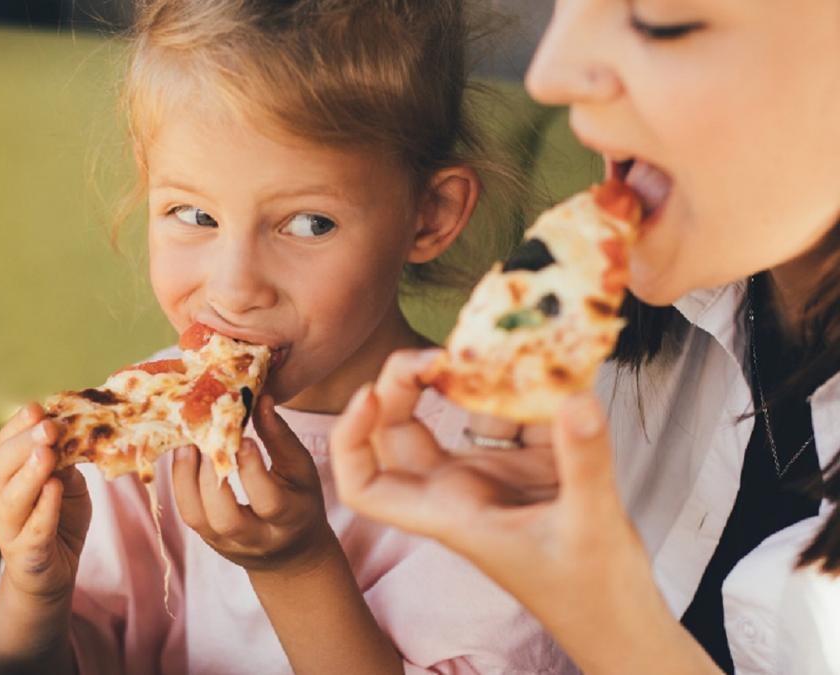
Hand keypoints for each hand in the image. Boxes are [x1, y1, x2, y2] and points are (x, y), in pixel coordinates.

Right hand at [0, 403, 91, 602]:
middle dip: (24, 443)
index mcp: (1, 475)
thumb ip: (64, 458)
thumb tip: (76, 427)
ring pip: (12, 497)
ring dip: (30, 473)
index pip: (3, 443)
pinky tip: (55, 489)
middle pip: (1, 466)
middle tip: (48, 427)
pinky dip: (44, 507)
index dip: (18, 424)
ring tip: (47, 453)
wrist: (51, 572)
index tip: (37, 408)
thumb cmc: (56, 517)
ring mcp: (7, 527)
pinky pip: (34, 527)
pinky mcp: (26, 551)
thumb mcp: (64, 480)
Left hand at [172, 395, 335, 575]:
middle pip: (226, 519)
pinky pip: (187, 513)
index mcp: (290, 519)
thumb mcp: (301, 470)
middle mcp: (257, 538)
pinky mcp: (207, 539)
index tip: (241, 438)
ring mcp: (227, 543)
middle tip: (203, 440)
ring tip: (185, 444)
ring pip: (197, 519)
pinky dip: (180, 483)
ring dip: (185, 479)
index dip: (252, 470)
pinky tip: (182, 455)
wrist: (290, 552)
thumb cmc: (299, 499)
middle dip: (210, 479)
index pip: (269, 501)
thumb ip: (281, 438)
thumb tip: (261, 400)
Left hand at [330, 349, 716, 673]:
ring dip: (472, 377)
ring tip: (496, 344)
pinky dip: (528, 389)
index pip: (364, 485)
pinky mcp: (528, 465)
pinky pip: (515, 414)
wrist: (621, 618)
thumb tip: (575, 399)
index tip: (369, 393)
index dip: (351, 439)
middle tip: (442, 353)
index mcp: (447, 512)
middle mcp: (457, 488)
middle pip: (400, 430)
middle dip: (405, 383)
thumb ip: (583, 462)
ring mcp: (491, 474)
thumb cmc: (591, 593)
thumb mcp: (589, 525)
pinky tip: (549, 365)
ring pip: (457, 414)